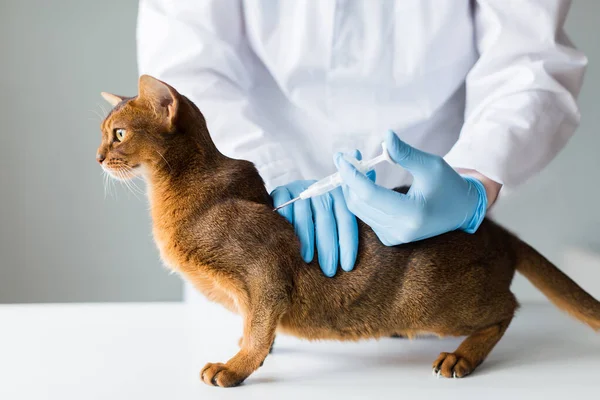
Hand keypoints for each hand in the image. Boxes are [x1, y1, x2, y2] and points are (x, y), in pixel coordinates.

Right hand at [271, 152, 374, 276]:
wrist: (293, 198)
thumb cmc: (320, 215)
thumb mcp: (339, 214)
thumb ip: (353, 221)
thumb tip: (372, 217)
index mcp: (339, 194)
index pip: (346, 220)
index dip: (347, 244)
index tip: (348, 266)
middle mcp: (321, 189)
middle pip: (326, 221)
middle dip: (328, 248)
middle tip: (329, 271)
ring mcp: (300, 189)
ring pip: (305, 218)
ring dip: (306, 240)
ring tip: (308, 261)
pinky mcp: (281, 192)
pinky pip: (284, 211)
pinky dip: (286, 228)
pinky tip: (288, 245)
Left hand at [333, 130, 486, 245]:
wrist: (461, 210)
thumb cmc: (448, 184)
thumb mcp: (431, 164)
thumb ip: (405, 153)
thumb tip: (385, 135)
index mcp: (412, 214)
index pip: (369, 195)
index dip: (351, 175)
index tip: (341, 157)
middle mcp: (400, 231)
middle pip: (359, 203)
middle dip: (349, 178)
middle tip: (350, 156)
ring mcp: (394, 238)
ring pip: (359, 210)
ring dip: (353, 186)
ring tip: (362, 165)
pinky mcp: (390, 238)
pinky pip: (366, 215)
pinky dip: (361, 197)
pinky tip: (369, 181)